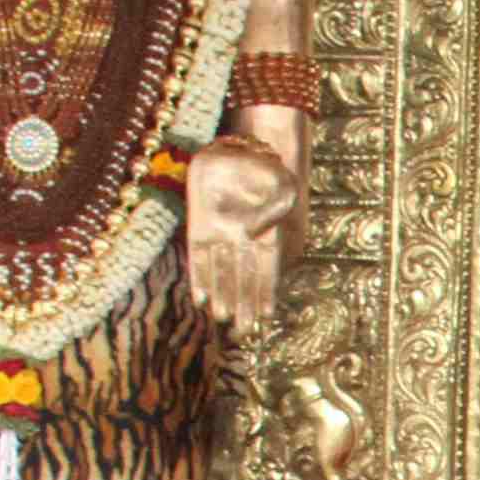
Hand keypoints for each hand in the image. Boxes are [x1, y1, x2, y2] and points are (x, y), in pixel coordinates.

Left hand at [183, 136, 300, 327]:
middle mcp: (243, 239)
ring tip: (224, 321)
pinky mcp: (199, 226)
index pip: (267, 269)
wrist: (239, 147)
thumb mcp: (282, 185)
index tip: (266, 315)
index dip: (266, 292)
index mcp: (268, 233)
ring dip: (223, 297)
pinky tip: (201, 301)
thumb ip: (274, 211)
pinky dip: (199, 278)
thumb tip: (252, 235)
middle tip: (244, 332)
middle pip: (243, 277)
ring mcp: (220, 233)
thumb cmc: (267, 168)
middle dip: (244, 305)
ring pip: (221, 272)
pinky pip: (197, 256)